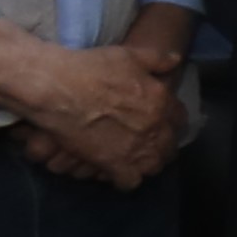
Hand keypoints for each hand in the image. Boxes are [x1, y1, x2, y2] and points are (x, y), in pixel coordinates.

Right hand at [33, 36, 187, 188]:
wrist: (57, 88)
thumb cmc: (91, 67)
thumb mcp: (130, 55)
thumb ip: (157, 59)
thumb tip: (176, 60)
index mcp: (161, 102)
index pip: (179, 119)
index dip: (170, 122)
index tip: (161, 123)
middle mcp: (155, 127)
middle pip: (169, 146)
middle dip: (161, 145)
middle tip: (146, 143)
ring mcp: (136, 148)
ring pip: (153, 166)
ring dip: (146, 164)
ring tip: (134, 160)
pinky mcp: (114, 164)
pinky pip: (129, 181)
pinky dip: (124, 179)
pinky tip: (115, 171)